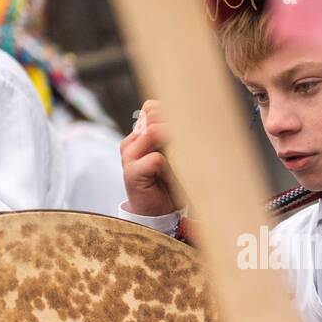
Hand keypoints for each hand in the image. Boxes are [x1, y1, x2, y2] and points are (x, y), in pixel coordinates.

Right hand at [121, 98, 181, 216]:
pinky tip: (172, 179)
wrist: (157, 214)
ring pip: (155, 134)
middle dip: (176, 126)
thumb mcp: (175, 156)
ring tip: (181, 163)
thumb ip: (175, 137)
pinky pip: (156, 159)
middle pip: (153, 117)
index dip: (172, 112)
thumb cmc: (169, 184)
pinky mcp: (132, 172)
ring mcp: (129, 156)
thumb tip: (192, 119)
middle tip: (192, 142)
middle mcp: (131, 143)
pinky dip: (169, 168)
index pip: (152, 108)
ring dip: (173, 146)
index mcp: (139, 135)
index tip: (191, 125)